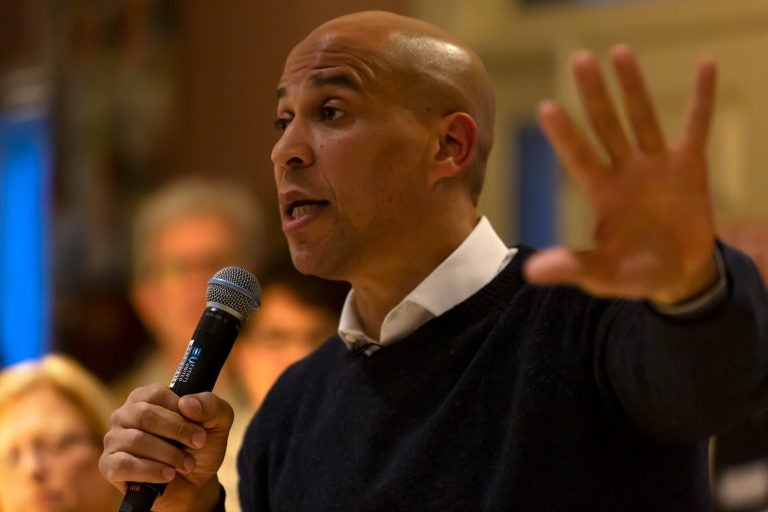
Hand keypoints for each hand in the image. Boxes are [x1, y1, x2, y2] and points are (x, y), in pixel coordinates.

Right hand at [99, 385, 233, 511]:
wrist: (193, 482)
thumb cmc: (199, 446)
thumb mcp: (217, 423)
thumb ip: (210, 406)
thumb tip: (187, 403)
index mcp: (146, 397)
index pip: (157, 395)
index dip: (181, 413)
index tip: (201, 432)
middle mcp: (125, 414)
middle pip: (145, 415)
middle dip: (176, 432)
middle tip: (197, 445)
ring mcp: (114, 439)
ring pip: (136, 440)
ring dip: (168, 454)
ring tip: (186, 464)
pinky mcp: (109, 465)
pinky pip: (123, 465)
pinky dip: (150, 470)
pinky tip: (168, 475)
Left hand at [524, 44, 718, 304]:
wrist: (678, 274)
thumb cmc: (633, 271)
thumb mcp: (601, 274)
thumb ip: (571, 267)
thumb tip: (529, 272)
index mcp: (601, 191)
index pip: (579, 157)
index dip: (565, 135)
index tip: (545, 108)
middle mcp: (624, 171)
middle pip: (607, 126)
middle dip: (594, 95)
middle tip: (580, 60)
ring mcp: (656, 165)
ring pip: (642, 118)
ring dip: (633, 87)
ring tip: (620, 52)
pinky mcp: (689, 166)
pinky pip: (696, 126)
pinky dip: (701, 98)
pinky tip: (705, 66)